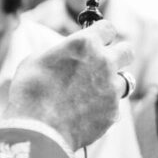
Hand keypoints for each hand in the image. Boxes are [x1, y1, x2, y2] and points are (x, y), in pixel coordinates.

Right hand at [5, 20, 132, 149]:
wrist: (37, 129)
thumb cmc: (30, 91)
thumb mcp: (37, 59)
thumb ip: (60, 51)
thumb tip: (64, 53)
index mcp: (85, 44)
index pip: (108, 28)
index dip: (101, 34)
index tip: (96, 40)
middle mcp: (104, 62)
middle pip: (127, 51)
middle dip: (118, 55)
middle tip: (103, 64)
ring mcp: (111, 89)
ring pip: (125, 80)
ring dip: (112, 83)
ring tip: (93, 93)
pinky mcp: (112, 112)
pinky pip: (114, 106)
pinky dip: (104, 108)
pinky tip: (85, 114)